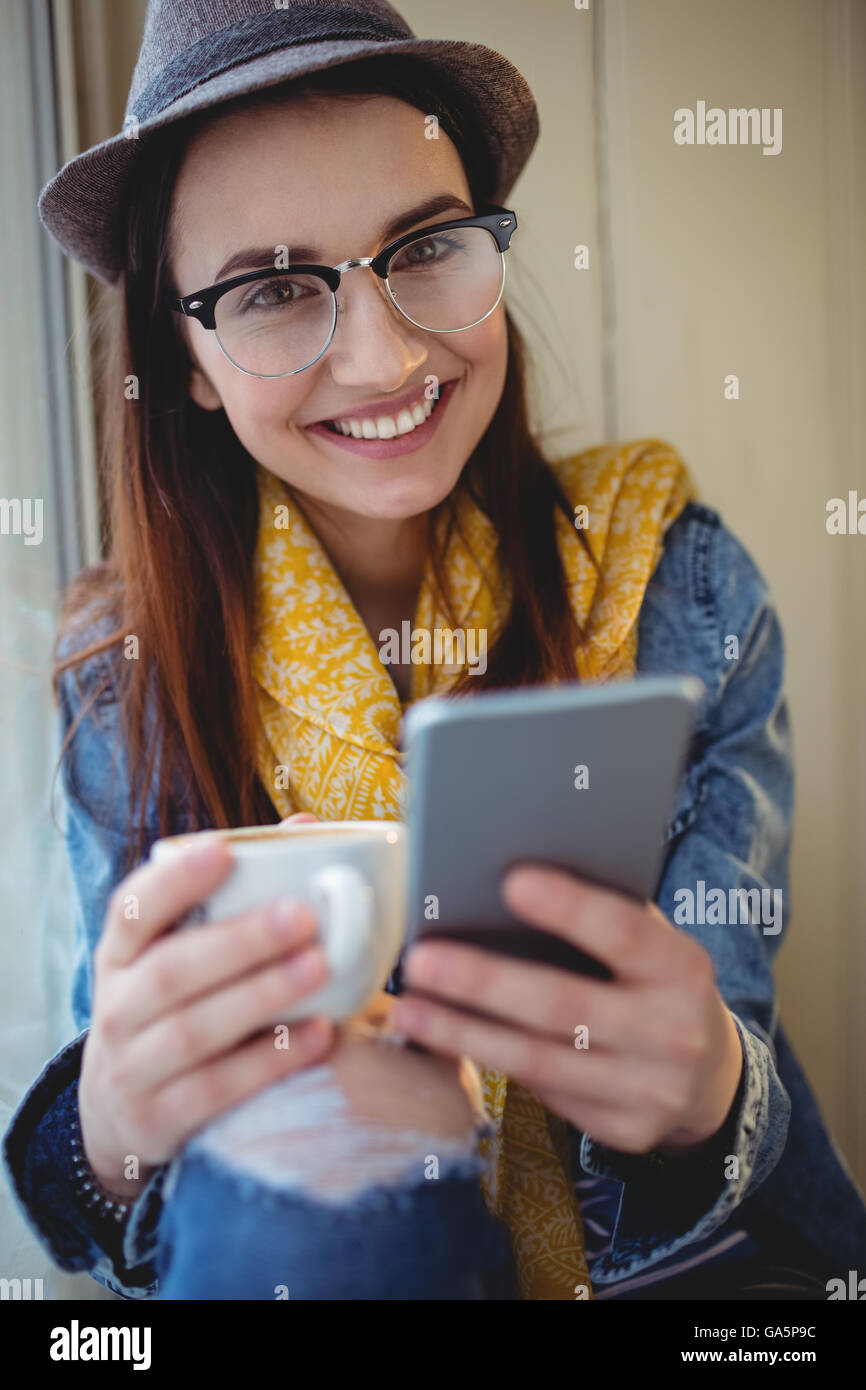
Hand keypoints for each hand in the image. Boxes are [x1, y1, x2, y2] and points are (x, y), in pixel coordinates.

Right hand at [79, 830, 335, 1199]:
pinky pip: (215, 1089)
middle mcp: (117, 1007)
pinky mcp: (158, 1119)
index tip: (224, 851)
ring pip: (193, 1031)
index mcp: (121, 954)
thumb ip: (237, 896)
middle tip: (304, 915)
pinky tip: (318, 1034)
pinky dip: (269, 1061)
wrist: (118, 1113)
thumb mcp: (178, 954)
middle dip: (240, 941)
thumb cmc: (173, 1009)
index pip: (132, 909)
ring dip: (260, 997)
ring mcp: (132, 1068)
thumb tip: (306, 828)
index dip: (175, 881)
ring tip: (320, 969)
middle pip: (171, 971)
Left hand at [391, 865, 743, 1155]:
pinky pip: (543, 1091)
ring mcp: (649, 1090)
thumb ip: (604, 919)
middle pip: (564, 1006)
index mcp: (684, 969)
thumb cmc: (655, 983)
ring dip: (462, 1033)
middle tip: (422, 958)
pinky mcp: (623, 1130)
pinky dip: (489, 1061)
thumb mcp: (652, 946)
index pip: (624, 933)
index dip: (570, 908)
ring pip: (538, 1060)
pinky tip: (444, 1040)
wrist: (710, 1076)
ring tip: (409, 1009)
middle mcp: (673, 1032)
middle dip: (484, 981)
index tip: (511, 880)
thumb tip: (507, 879)